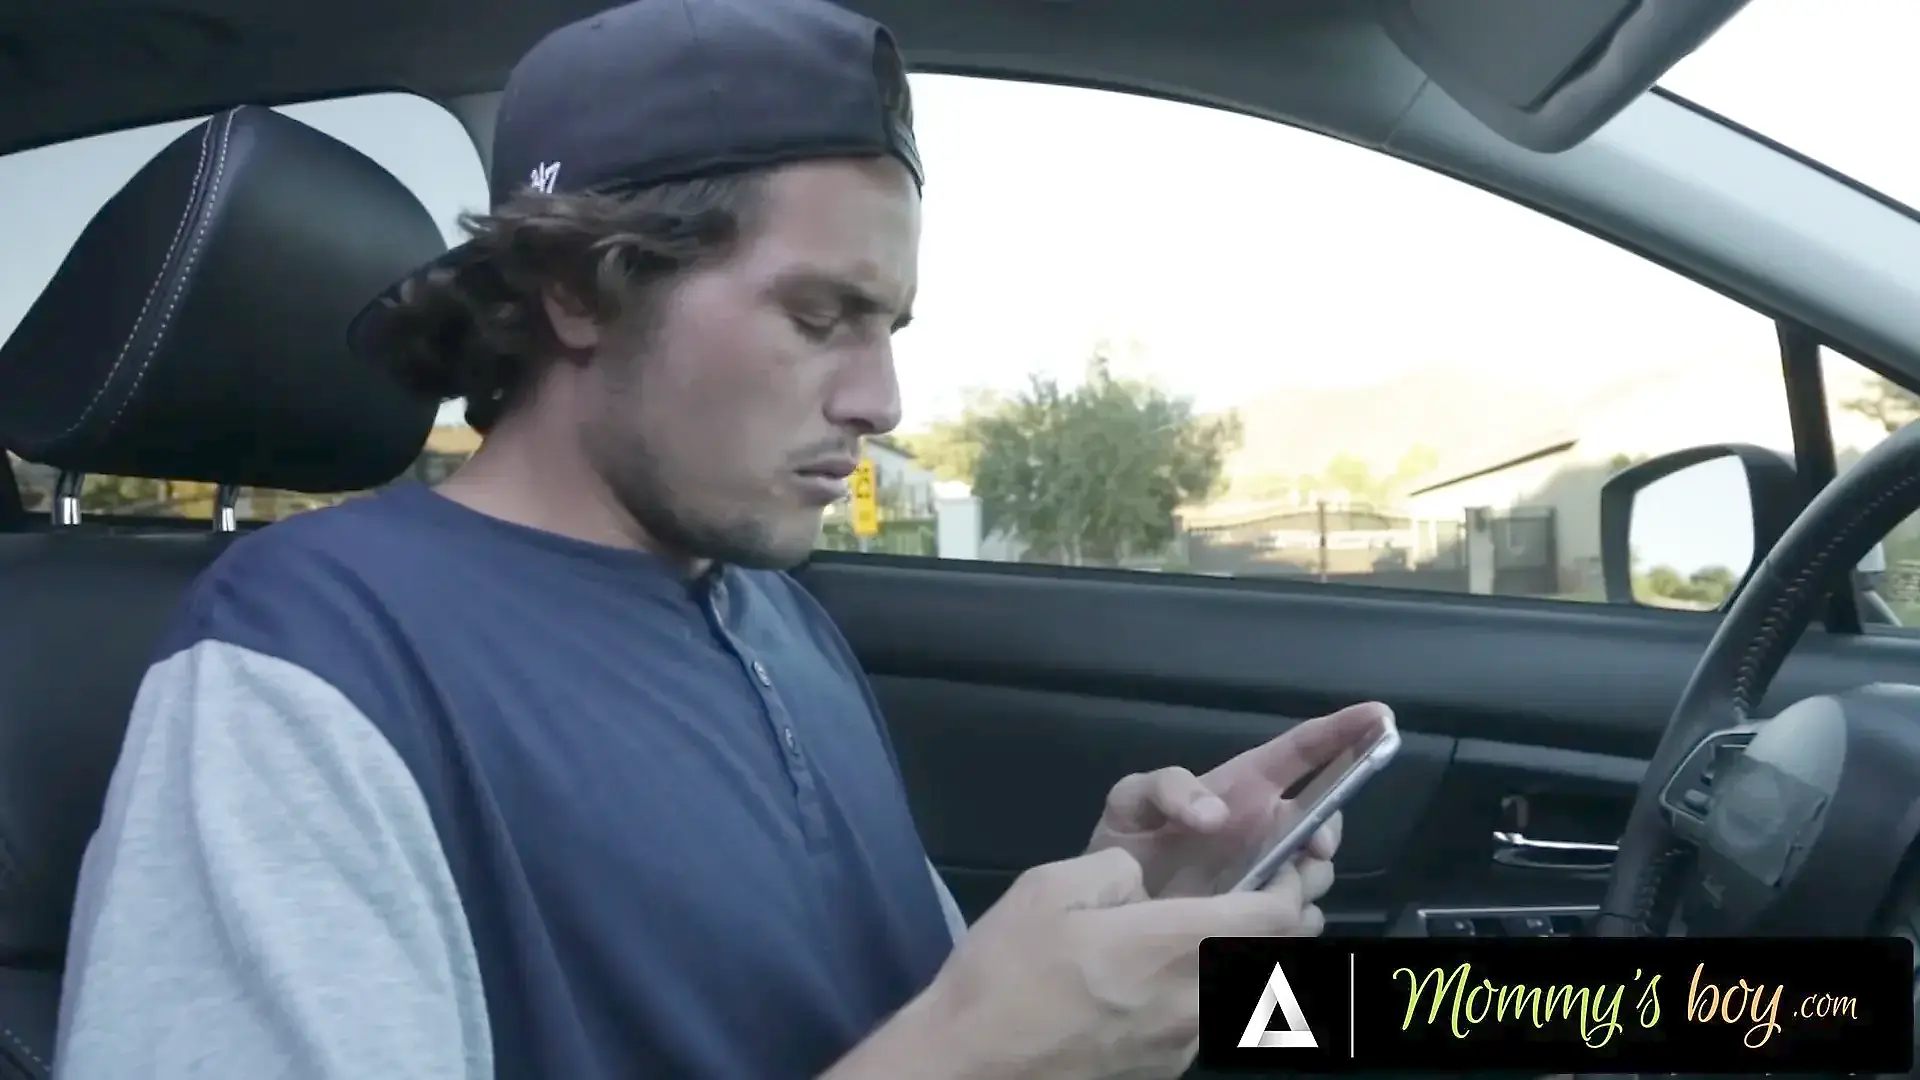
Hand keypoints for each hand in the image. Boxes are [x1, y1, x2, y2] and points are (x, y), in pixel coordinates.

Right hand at [915, 847, 1319, 1079]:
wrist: (970, 1066)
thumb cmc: (1006, 974)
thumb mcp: (1050, 889)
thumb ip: (1114, 869)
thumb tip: (1142, 876)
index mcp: (1172, 947)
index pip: (1275, 917)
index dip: (1290, 887)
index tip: (1284, 865)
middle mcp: (1194, 1002)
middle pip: (1277, 960)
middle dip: (1284, 923)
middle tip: (1267, 893)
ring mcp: (1183, 1045)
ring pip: (1245, 994)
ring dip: (1250, 959)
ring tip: (1220, 931)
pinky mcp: (1166, 1071)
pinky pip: (1208, 1022)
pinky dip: (1212, 993)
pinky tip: (1170, 978)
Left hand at [1087, 701, 1390, 898]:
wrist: (1109, 910)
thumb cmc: (1125, 844)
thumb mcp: (1132, 800)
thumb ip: (1168, 789)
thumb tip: (1218, 816)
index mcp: (1246, 788)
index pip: (1304, 750)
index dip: (1344, 730)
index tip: (1380, 717)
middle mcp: (1268, 829)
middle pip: (1326, 820)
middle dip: (1330, 830)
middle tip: (1312, 846)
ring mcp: (1270, 873)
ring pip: (1318, 875)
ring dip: (1306, 881)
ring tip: (1269, 891)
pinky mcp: (1265, 917)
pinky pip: (1301, 921)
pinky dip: (1294, 921)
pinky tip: (1266, 923)